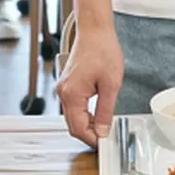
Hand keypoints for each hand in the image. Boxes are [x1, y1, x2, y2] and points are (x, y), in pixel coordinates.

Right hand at [57, 23, 123, 146]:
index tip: (104, 144)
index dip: (92, 139)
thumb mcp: (111, 84)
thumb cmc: (102, 50)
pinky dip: (84, 113)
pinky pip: (73, 106)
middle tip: (106, 136)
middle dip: (89, 133)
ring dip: (87, 123)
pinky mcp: (68, 84)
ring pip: (73, 116)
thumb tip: (103, 130)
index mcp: (72, 94)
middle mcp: (64, 92)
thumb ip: (106, 111)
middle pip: (73, 125)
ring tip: (105, 124)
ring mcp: (64, 88)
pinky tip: (97, 112)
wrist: (94, 31)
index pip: (78, 128)